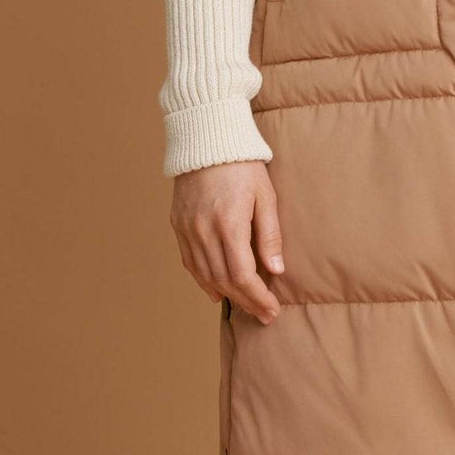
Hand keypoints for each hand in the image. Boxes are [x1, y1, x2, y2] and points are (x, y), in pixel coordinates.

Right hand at [169, 161, 283, 324]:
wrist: (207, 139)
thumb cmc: (243, 165)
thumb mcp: (265, 195)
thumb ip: (269, 234)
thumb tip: (276, 271)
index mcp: (229, 224)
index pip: (242, 275)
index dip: (257, 297)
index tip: (272, 310)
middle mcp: (204, 231)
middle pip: (224, 280)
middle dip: (246, 301)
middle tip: (264, 315)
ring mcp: (187, 229)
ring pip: (205, 275)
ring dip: (226, 295)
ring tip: (245, 305)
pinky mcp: (178, 225)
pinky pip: (190, 262)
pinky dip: (203, 280)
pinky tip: (216, 291)